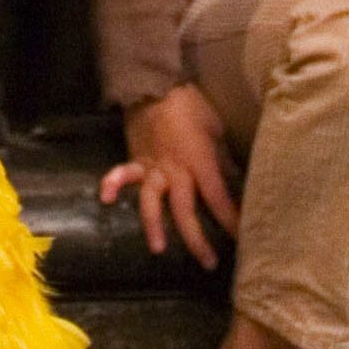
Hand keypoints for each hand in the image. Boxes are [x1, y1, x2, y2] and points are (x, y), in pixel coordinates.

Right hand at [98, 83, 240, 269]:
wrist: (156, 85)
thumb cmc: (192, 106)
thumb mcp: (216, 130)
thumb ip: (222, 158)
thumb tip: (234, 180)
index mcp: (199, 162)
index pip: (218, 199)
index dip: (231, 221)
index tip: (243, 241)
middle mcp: (175, 171)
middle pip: (186, 211)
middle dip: (197, 239)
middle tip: (209, 263)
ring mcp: (152, 167)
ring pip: (152, 201)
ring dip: (154, 226)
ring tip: (158, 249)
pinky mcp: (136, 159)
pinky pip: (122, 174)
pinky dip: (113, 185)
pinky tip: (106, 199)